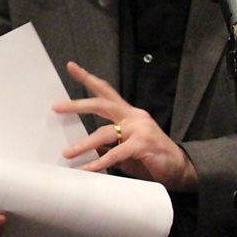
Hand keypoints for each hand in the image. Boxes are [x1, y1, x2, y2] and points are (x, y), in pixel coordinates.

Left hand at [53, 61, 197, 191]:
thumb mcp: (125, 148)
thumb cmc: (151, 158)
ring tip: (68, 154)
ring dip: (84, 144)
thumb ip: (110, 144)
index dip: (88, 79)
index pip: (106, 92)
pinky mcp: (143, 144)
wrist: (180, 170)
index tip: (71, 67)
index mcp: (128, 114)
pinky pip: (115, 153)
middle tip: (57, 107)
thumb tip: (89, 147)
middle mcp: (134, 116)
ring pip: (105, 133)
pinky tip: (88, 169)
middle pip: (102, 104)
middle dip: (78, 105)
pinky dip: (100, 162)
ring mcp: (139, 129)